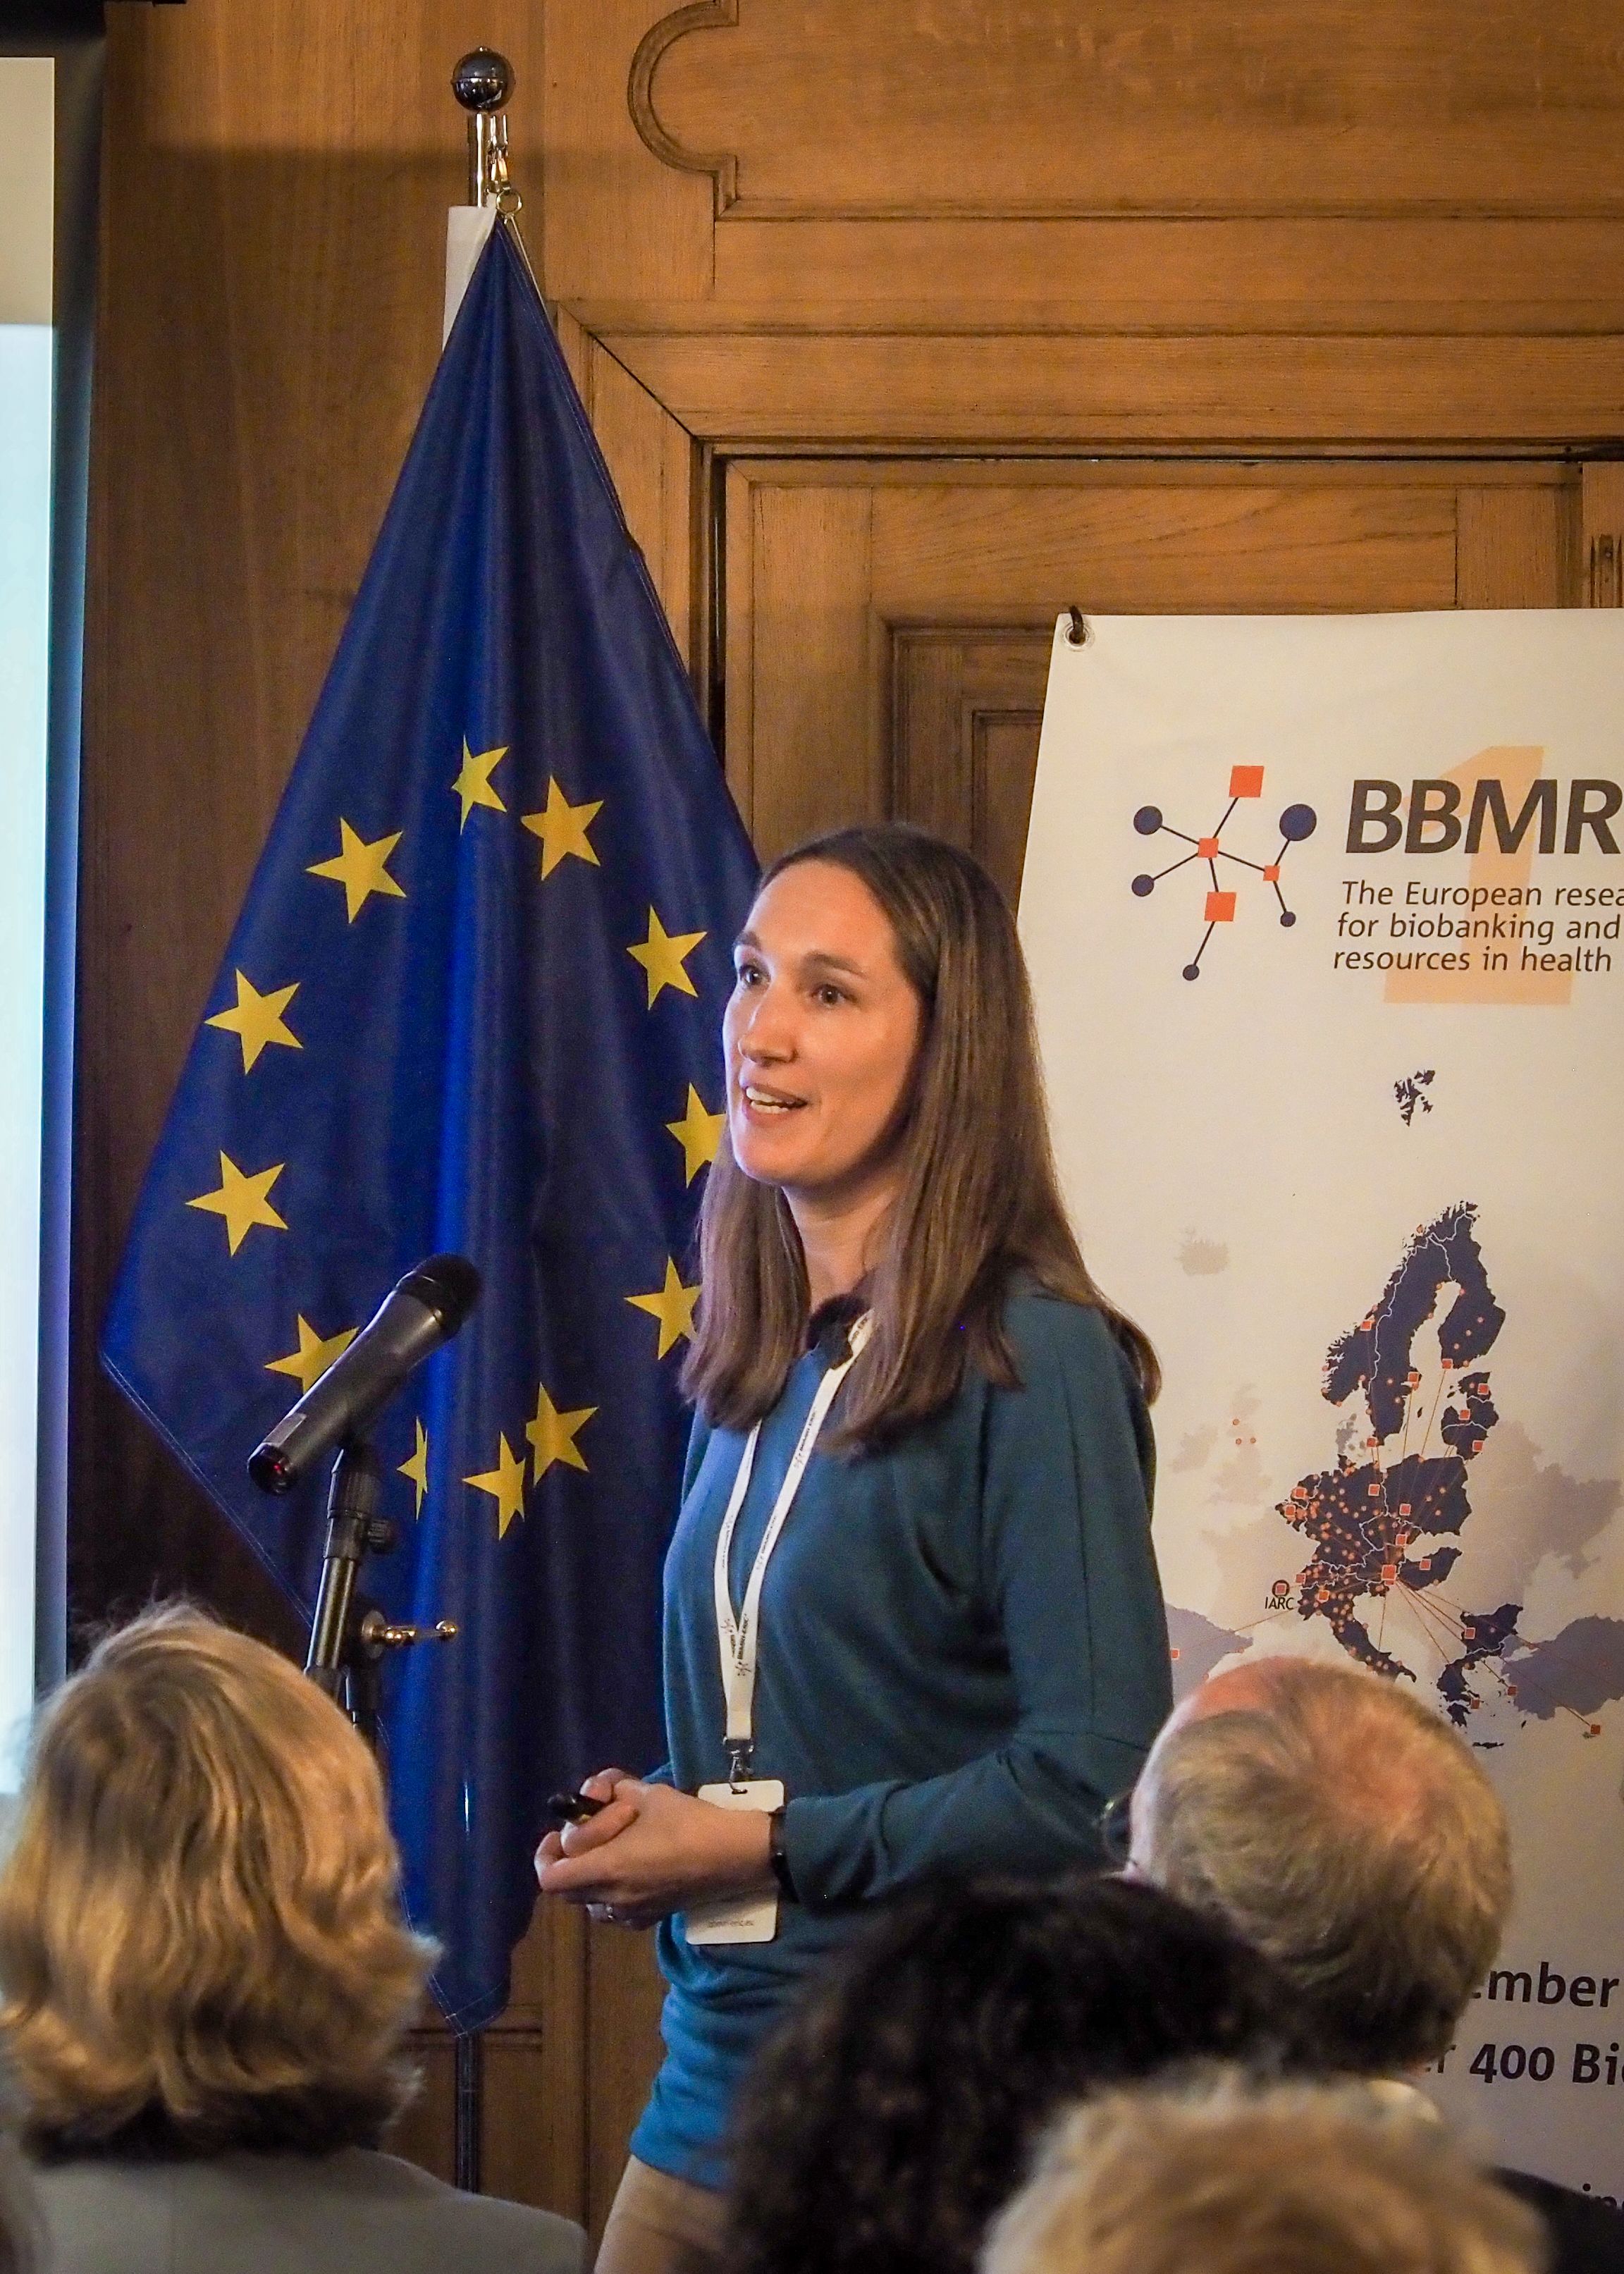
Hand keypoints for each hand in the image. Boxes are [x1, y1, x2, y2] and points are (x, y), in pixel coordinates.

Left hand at [534, 1769, 773, 1928]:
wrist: (734, 1855)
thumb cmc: (690, 1823)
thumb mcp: (649, 1793)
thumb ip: (615, 1790)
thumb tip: (599, 1792)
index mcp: (609, 1868)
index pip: (550, 1878)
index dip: (545, 1855)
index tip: (556, 1833)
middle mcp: (614, 1898)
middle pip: (566, 1891)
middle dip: (568, 1861)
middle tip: (587, 1835)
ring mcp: (632, 1913)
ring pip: (589, 1903)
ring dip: (588, 1878)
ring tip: (609, 1852)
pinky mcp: (651, 1918)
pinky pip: (614, 1912)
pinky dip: (610, 1894)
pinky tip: (631, 1870)